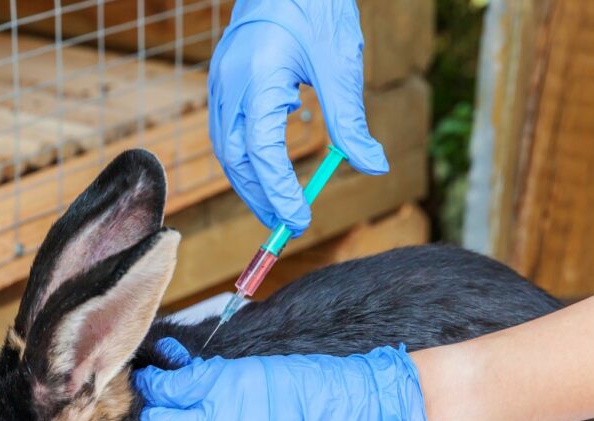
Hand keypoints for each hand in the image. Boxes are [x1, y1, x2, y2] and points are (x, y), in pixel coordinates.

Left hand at [134, 338, 425, 420]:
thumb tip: (179, 375)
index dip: (154, 383)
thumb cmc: (314, 382)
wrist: (361, 416)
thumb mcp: (255, 367)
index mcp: (222, 392)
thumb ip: (212, 378)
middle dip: (158, 418)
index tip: (154, 379)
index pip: (165, 391)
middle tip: (166, 408)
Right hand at [208, 0, 388, 236]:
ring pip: (226, 149)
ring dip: (249, 182)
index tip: (300, 220)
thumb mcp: (340, 64)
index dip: (280, 193)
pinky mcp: (222, 80)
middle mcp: (228, 87)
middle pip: (236, 161)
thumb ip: (351, 121)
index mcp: (256, 82)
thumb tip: (373, 166)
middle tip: (288, 225)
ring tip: (275, 206)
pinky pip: (226, 131)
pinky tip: (266, 167)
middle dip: (260, 197)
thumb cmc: (315, 6)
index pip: (262, 155)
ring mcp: (219, 83)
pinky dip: (244, 157)